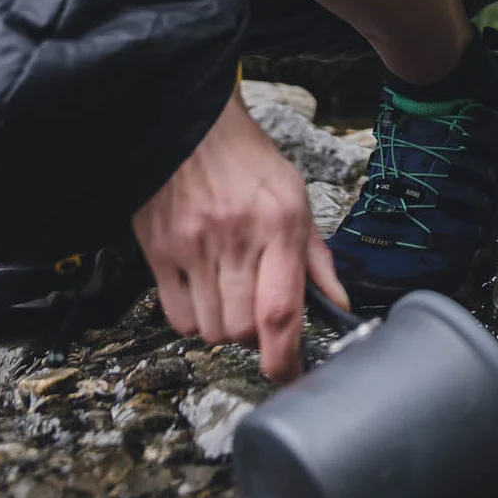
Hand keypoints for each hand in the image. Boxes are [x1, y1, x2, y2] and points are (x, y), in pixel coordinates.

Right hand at [133, 90, 351, 379]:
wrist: (190, 124)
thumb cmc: (247, 160)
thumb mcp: (295, 198)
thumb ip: (316, 257)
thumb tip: (338, 303)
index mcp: (278, 224)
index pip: (280, 311)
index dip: (286, 357)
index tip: (291, 373)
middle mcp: (234, 237)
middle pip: (242, 329)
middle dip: (255, 335)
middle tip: (259, 313)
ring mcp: (192, 246)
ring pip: (209, 329)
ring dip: (224, 328)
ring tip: (232, 296)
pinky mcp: (159, 251)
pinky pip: (176, 316)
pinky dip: (193, 320)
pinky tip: (204, 295)